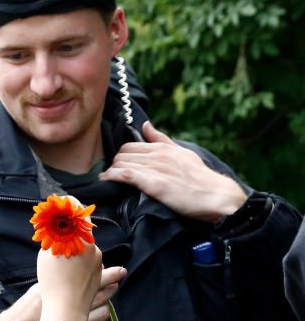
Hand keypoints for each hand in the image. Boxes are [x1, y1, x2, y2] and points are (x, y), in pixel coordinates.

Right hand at [0, 258, 124, 320]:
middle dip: (111, 287)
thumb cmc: (26, 309)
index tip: (116, 270)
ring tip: (105, 298)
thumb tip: (77, 271)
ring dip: (106, 304)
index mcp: (61, 291)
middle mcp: (71, 306)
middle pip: (102, 295)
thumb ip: (58, 281)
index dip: (107, 275)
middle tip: (115, 281)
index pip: (91, 280)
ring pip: (104, 312)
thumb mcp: (39, 289)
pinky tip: (96, 317)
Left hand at [100, 121, 246, 221]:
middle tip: (113, 176)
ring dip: (111, 172)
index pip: (129, 146)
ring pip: (120, 164)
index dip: (121, 157)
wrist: (216, 195)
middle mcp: (157, 155)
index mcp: (162, 147)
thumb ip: (162, 139)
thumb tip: (145, 125)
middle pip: (121, 154)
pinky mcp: (153, 183)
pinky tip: (106, 181)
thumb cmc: (200, 177)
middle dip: (114, 165)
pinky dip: (112, 177)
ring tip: (108, 181)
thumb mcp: (182, 152)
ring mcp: (155, 168)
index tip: (119, 166)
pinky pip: (125, 175)